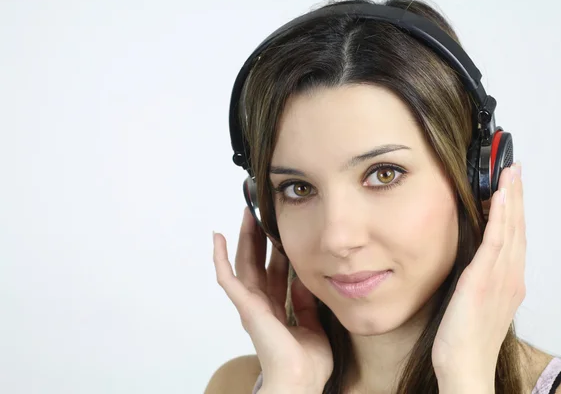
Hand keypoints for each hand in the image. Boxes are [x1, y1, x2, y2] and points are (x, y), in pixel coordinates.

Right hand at [212, 208, 332, 391]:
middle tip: (260, 213)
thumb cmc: (307, 363)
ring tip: (247, 213)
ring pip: (244, 263)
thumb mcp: (313, 324)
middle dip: (258, 237)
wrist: (300, 380)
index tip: (281, 230)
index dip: (276, 251)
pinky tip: (218, 238)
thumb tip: (303, 278)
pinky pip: (228, 278)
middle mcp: (261, 304)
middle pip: (257, 263)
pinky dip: (221, 258)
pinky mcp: (245, 306)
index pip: (274, 272)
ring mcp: (251, 304)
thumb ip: (306, 302)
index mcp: (276, 309)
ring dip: (244, 238)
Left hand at [432, 162, 525, 386]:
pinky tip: (499, 197)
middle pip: (517, 228)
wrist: (464, 366)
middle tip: (515, 170)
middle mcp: (509, 277)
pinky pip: (495, 242)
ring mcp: (499, 278)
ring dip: (511, 199)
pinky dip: (500, 217)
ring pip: (509, 229)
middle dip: (516, 197)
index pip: (514, 237)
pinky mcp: (482, 280)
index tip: (511, 187)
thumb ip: (479, 279)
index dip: (514, 211)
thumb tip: (471, 261)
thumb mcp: (476, 302)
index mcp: (508, 282)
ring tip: (510, 174)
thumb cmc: (466, 339)